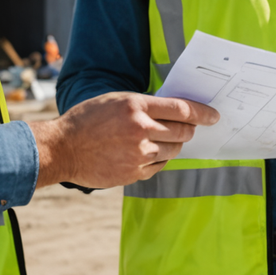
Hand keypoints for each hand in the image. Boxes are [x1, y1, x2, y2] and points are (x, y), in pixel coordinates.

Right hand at [31, 92, 218, 188]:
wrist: (62, 149)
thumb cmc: (88, 120)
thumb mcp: (116, 101)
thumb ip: (144, 105)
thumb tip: (174, 111)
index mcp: (137, 106)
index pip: (182, 109)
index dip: (202, 113)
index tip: (213, 116)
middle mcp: (141, 130)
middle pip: (182, 131)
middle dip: (190, 129)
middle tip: (190, 127)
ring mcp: (138, 154)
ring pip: (173, 149)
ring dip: (174, 144)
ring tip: (162, 139)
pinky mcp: (134, 173)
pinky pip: (159, 165)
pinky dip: (160, 158)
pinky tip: (149, 152)